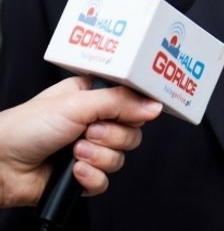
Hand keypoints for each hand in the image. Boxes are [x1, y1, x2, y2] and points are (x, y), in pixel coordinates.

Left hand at [0, 77, 161, 207]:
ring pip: (120, 158)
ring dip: (98, 157)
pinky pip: (106, 181)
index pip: (131, 100)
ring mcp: (89, 150)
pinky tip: (74, 171)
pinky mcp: (84, 176)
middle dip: (111, 136)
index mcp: (94, 96)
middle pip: (131, 132)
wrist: (2, 164)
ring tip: (75, 152)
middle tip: (89, 132)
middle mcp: (94, 121)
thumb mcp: (78, 103)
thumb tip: (153, 106)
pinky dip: (91, 176)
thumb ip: (119, 102)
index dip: (135, 108)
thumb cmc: (29, 125)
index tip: (132, 112)